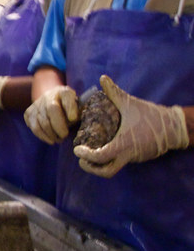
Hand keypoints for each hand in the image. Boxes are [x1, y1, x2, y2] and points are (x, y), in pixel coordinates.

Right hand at [24, 85, 78, 143]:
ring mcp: (37, 104)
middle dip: (59, 127)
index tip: (73, 118)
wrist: (51, 102)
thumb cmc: (68, 109)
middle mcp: (49, 95)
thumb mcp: (77, 108)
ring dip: (51, 134)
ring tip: (59, 139)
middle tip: (64, 136)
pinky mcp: (28, 113)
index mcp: (63, 92)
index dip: (70, 107)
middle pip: (51, 109)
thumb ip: (77, 112)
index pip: (66, 96)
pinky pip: (34, 127)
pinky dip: (43, 136)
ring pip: (42, 122)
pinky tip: (50, 139)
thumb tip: (72, 118)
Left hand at [73, 74, 188, 176]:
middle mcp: (128, 155)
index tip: (77, 149)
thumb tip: (102, 78)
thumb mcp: (130, 103)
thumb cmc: (150, 115)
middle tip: (81, 159)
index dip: (87, 155)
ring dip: (99, 166)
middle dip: (91, 168)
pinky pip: (119, 163)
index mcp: (124, 144)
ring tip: (88, 157)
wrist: (173, 127)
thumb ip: (114, 92)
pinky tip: (102, 151)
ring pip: (112, 169)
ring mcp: (132, 158)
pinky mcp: (136, 157)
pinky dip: (108, 160)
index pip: (101, 157)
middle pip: (106, 172)